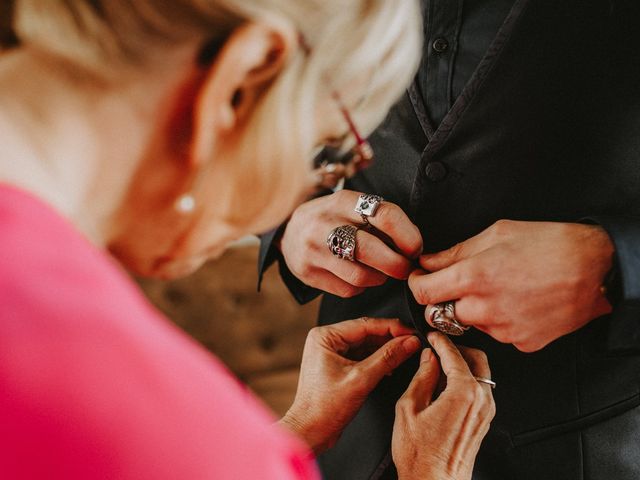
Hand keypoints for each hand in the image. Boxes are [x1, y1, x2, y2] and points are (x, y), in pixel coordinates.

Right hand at [279, 189, 422, 296]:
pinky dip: (361, 287)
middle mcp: (324, 223)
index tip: (415, 248)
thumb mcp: (352, 207)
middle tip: (405, 268)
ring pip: (361, 276)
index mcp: (342, 201)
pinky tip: (358, 276)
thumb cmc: (333, 219)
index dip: (408, 236)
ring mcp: (313, 250)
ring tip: (381, 272)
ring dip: (380, 278)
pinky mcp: (308, 273)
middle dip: (398, 264)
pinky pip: (348, 289)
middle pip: (372, 250)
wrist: (288, 231)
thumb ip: (381, 221)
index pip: (385, 216)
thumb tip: (414, 246)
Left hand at [280, 317, 420, 452]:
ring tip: (406, 353)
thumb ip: (388, 357)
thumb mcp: (362, 379)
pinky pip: (361, 355)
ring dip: (385, 349)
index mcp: (325, 337)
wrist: (311, 431)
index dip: (392, 327)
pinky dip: (377, 359)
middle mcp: (326, 340)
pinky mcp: (337, 364)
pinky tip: (391, 365)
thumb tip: (409, 342)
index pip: (365, 324)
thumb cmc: (324, 408)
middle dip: (390, 338)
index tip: (411, 332)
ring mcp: (331, 352)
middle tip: (413, 342)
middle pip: (366, 332)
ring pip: (365, 344)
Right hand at [392, 332, 494, 479]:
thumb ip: (421, 377)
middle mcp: (481, 401)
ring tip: (437, 368)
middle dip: (457, 349)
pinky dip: (465, 381)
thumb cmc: (420, 455)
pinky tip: (444, 387)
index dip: (441, 341)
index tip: (432, 335)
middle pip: (477, 359)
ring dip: (462, 365)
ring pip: (481, 374)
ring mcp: (485, 413)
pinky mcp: (483, 422)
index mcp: (464, 393)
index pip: (455, 355)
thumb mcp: (409, 407)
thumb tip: (428, 359)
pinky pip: (479, 391)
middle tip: (437, 348)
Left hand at [409, 220, 613, 351]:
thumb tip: (427, 262)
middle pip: (441, 312)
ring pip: (470, 323)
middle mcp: (484, 309)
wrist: (599, 269)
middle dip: (444, 297)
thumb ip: (455, 251)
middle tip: (463, 282)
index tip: (420, 278)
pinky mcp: (522, 343)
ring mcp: (503, 330)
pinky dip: (500, 321)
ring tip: (502, 288)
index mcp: (474, 277)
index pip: (422, 293)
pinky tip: (518, 303)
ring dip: (474, 309)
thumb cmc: (551, 244)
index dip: (416, 284)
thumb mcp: (497, 233)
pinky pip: (497, 334)